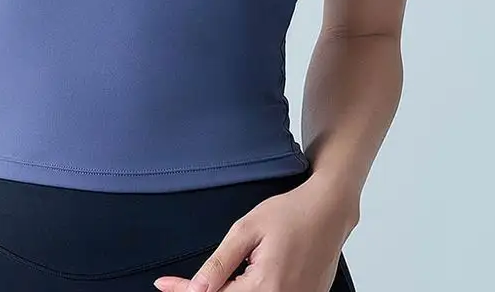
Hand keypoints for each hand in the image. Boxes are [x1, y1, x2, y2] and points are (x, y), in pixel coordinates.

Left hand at [152, 173, 358, 291]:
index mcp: (267, 287)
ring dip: (228, 291)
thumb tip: (197, 288)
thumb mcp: (247, 229)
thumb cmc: (291, 213)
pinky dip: (251, 291)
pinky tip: (241, 280)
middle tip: (181, 283)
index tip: (164, 285)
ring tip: (216, 276)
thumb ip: (221, 262)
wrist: (329, 210)